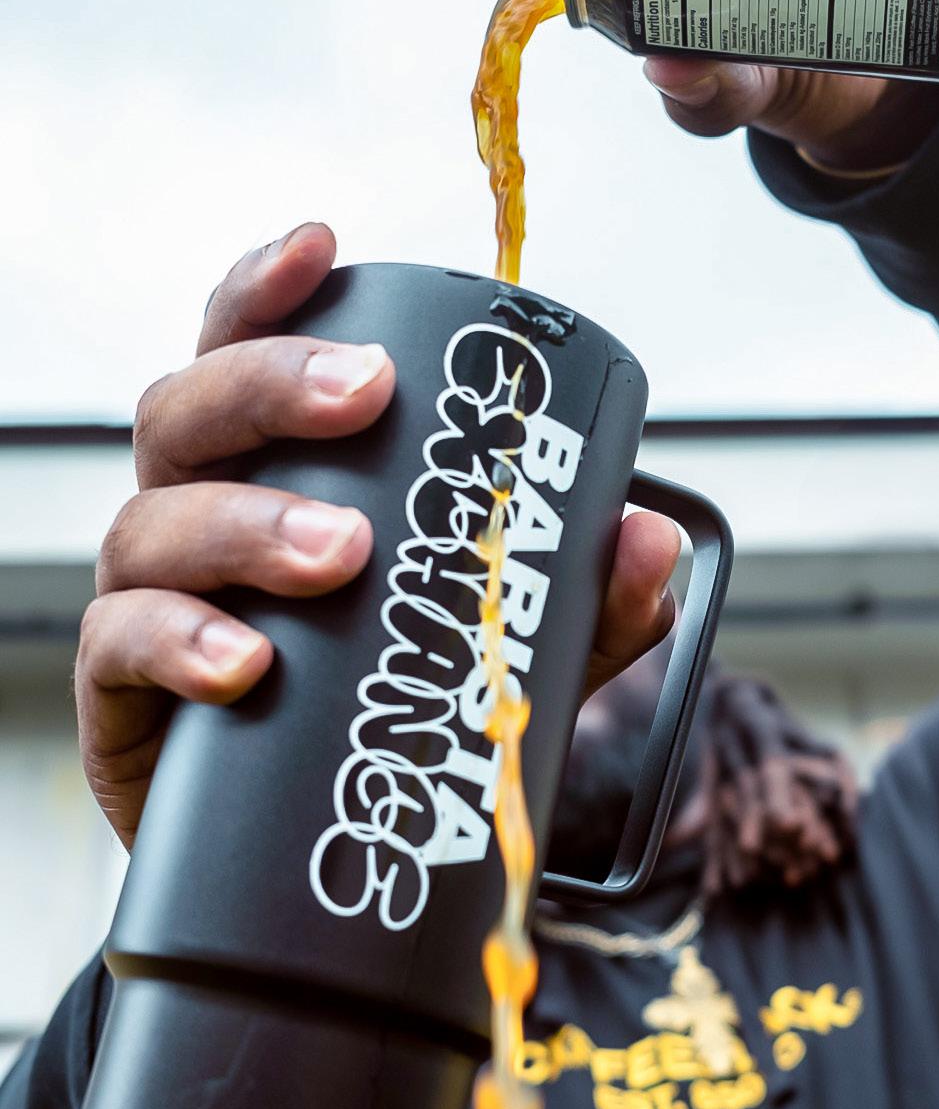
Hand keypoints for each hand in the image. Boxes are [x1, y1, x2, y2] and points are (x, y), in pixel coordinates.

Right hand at [76, 224, 679, 848]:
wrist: (316, 865)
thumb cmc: (395, 719)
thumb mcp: (506, 655)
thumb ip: (581, 603)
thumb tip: (650, 536)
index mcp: (266, 476)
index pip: (241, 357)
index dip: (267, 293)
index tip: (325, 243)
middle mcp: (194, 519)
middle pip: (188, 415)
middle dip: (268, 386)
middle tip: (363, 392)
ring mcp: (150, 605)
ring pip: (153, 523)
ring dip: (245, 522)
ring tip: (340, 553)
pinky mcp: (126, 704)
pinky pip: (118, 648)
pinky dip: (179, 642)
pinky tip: (245, 661)